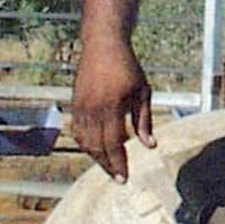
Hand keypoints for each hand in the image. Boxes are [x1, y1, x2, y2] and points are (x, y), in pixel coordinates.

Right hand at [71, 36, 155, 182]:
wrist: (103, 46)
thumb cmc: (128, 67)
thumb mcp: (143, 91)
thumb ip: (144, 120)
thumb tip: (150, 145)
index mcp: (112, 106)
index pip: (113, 143)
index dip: (118, 163)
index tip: (124, 178)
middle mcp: (93, 109)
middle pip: (97, 147)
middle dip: (107, 165)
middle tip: (118, 178)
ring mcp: (81, 107)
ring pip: (85, 142)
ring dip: (96, 157)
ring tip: (109, 166)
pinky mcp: (74, 104)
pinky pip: (77, 132)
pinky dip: (86, 144)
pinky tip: (96, 149)